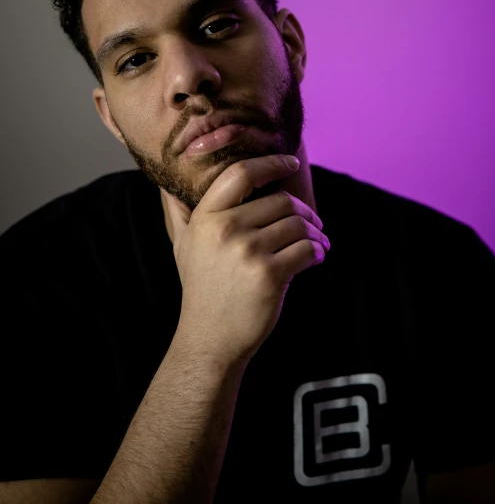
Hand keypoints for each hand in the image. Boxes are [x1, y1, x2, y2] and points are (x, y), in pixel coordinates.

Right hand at [163, 154, 329, 366]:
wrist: (209, 340)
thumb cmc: (201, 289)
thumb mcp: (183, 246)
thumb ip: (179, 211)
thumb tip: (167, 182)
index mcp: (206, 217)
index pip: (241, 173)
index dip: (271, 163)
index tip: (292, 163)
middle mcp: (226, 229)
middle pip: (281, 201)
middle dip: (304, 210)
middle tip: (313, 223)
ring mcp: (248, 252)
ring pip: (298, 224)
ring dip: (316, 233)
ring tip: (318, 242)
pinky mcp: (270, 275)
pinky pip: (307, 249)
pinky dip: (318, 251)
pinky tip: (316, 257)